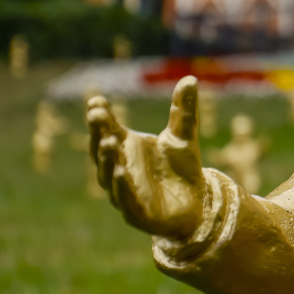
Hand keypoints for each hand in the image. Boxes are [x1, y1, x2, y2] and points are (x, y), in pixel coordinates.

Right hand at [87, 76, 205, 238]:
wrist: (196, 205)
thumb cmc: (181, 169)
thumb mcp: (183, 136)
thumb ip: (183, 111)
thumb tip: (191, 79)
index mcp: (124, 149)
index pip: (106, 130)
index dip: (100, 117)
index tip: (96, 100)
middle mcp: (118, 170)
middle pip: (103, 151)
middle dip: (99, 134)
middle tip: (98, 115)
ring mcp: (124, 193)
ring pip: (110, 176)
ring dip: (108, 159)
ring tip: (110, 141)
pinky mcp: (137, 214)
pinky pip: (126, 201)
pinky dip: (122, 187)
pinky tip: (122, 172)